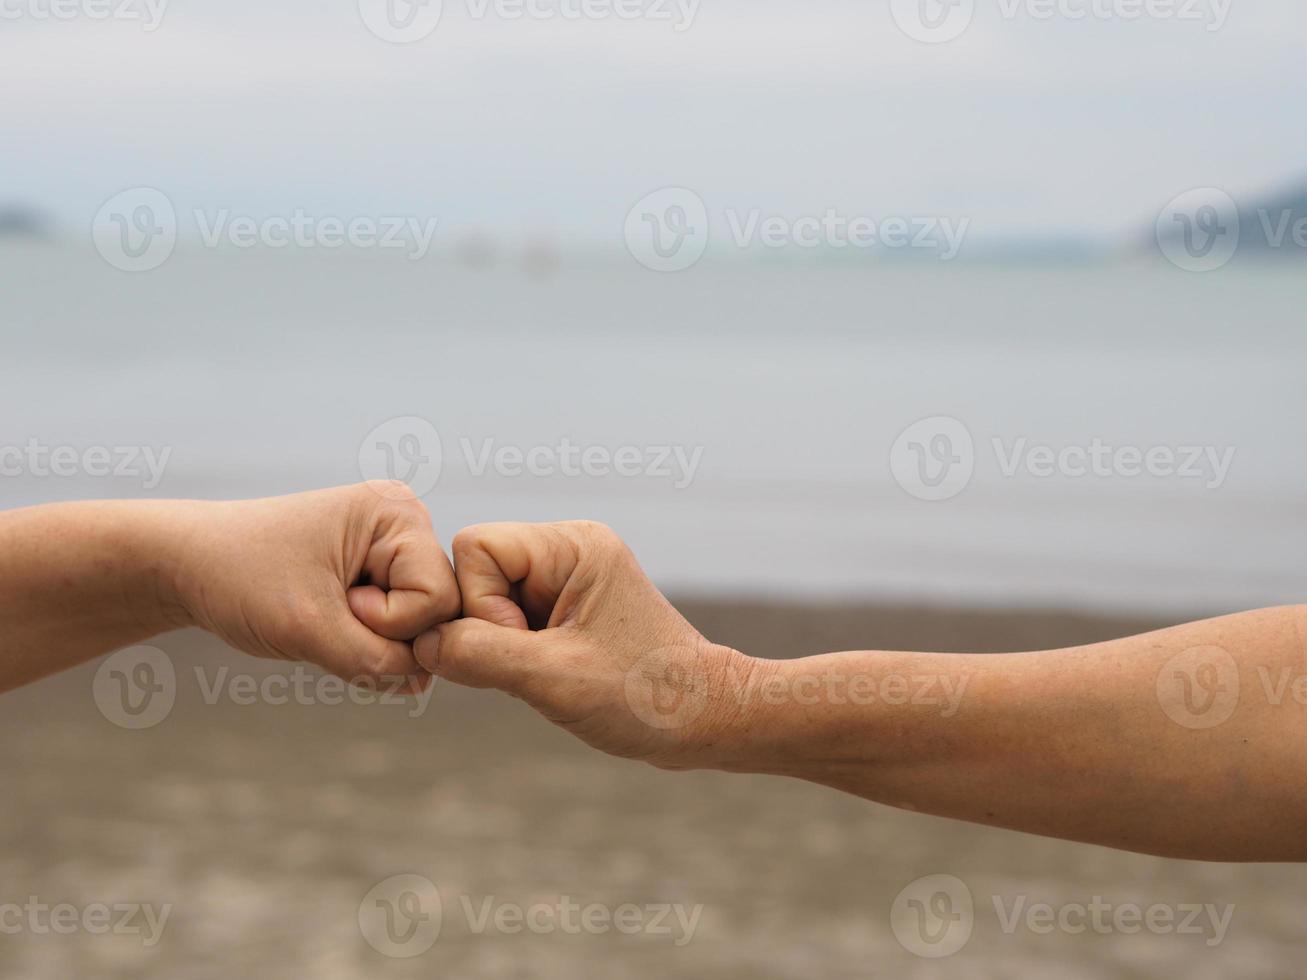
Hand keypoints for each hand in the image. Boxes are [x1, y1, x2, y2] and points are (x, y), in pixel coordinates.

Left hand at [171, 482, 460, 690]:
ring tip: (323, 613)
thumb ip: (377, 664)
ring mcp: (391, 547)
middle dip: (384, 631)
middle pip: (437, 609)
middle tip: (327, 611)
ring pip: (417, 624)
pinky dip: (363, 638)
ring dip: (369, 638)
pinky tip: (329, 620)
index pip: (439, 597)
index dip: (391, 621)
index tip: (333, 601)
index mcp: (397, 511)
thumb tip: (423, 682)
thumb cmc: (237, 578)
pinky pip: (396, 625)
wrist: (184, 565)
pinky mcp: (375, 572)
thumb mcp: (311, 630)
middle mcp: (404, 522)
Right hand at [413, 521, 763, 768]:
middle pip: (477, 571)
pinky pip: (510, 618)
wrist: (707, 720)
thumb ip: (478, 654)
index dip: (480, 603)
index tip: (524, 645)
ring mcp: (571, 578)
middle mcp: (571, 549)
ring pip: (488, 599)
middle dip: (490, 624)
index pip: (475, 547)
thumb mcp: (551, 678)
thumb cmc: (644, 697)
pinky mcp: (569, 608)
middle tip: (538, 662)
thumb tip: (422, 643)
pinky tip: (551, 674)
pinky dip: (516, 651)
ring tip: (551, 671)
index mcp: (574, 545)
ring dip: (503, 643)